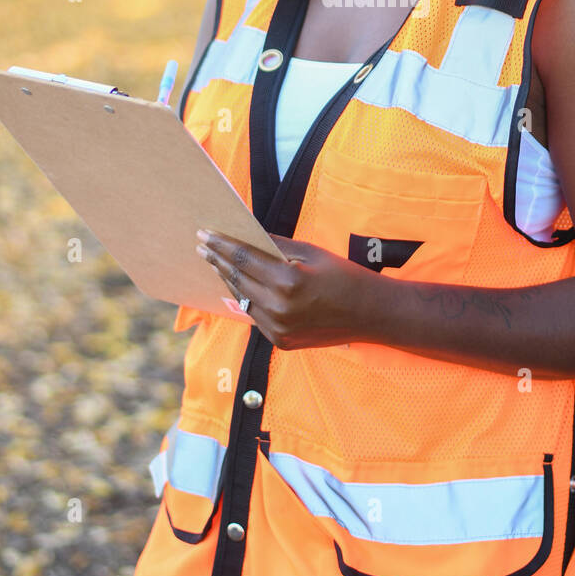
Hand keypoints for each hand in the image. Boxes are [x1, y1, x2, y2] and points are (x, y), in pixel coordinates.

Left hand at [195, 228, 380, 349]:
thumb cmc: (345, 276)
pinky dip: (246, 299)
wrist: (371, 315)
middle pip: (238, 279)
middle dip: (218, 260)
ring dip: (228, 280)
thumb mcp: (312, 252)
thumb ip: (278, 245)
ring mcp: (279, 329)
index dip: (222, 245)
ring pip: (243, 300)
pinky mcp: (281, 341)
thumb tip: (250, 235)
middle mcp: (279, 308)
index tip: (205, 234)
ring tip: (215, 263)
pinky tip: (238, 285)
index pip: (244, 259)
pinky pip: (256, 316)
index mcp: (288, 282)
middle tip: (202, 245)